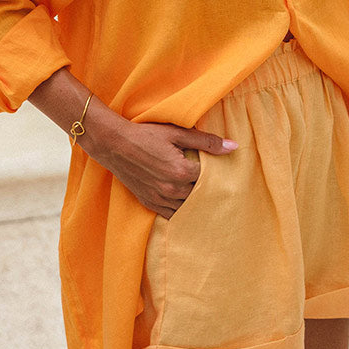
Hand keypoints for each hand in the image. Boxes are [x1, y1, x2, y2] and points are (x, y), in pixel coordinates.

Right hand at [92, 118, 237, 218]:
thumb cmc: (146, 135)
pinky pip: (171, 215)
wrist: (114, 144)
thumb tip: (234, 146)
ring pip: (187, 208)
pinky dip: (181, 212)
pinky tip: (187, 205)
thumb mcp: (177, 133)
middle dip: (208, 190)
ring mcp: (159, 198)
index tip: (223, 171)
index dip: (218, 175)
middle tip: (218, 184)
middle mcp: (171, 189)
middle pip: (200, 196)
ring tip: (204, 195)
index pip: (210, 179)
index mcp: (181, 171)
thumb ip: (206, 141)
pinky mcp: (149, 202)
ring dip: (196, 202)